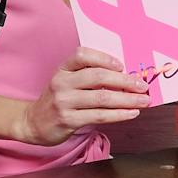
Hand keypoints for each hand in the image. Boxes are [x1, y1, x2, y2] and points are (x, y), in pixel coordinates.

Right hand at [18, 47, 148, 145]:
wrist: (34, 123)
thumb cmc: (59, 100)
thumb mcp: (67, 82)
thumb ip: (89, 76)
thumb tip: (126, 77)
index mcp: (63, 69)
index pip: (82, 55)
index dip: (104, 58)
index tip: (122, 65)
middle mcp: (62, 83)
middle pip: (97, 77)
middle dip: (124, 81)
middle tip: (142, 86)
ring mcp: (64, 102)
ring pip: (102, 98)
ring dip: (127, 99)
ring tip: (143, 101)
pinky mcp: (68, 120)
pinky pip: (99, 116)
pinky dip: (119, 114)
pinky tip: (131, 113)